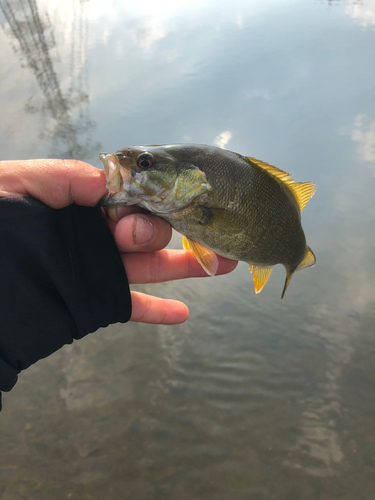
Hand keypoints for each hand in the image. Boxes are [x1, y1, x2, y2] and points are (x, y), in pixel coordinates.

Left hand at [0, 159, 236, 324]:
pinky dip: (157, 312)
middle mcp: (97, 238)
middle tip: (132, 234)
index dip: (147, 198)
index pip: (129, 197)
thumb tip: (107, 181)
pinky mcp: (94, 304)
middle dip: (157, 229)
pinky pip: (131, 308)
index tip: (153, 201)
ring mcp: (98, 272)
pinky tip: (183, 313)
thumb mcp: (15, 184)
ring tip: (223, 262)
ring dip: (188, 265)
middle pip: (147, 231)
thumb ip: (62, 177)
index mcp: (82, 206)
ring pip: (151, 266)